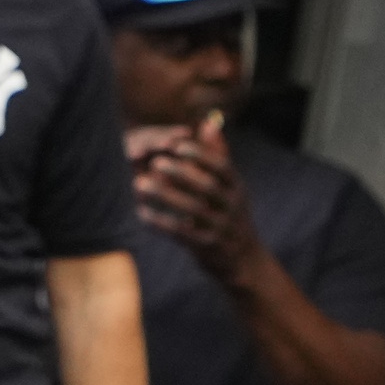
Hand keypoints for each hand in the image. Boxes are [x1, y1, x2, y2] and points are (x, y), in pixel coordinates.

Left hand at [130, 116, 260, 282]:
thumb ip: (218, 156)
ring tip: (140, 184)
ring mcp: (222, 228)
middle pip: (207, 186)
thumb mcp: (231, 187)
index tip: (177, 145)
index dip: (200, 154)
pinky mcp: (208, 247)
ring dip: (165, 196)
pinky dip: (161, 222)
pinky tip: (142, 213)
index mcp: (237, 187)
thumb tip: (208, 123)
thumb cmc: (230, 216)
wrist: (244, 261)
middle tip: (155, 162)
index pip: (222, 166)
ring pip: (193, 209)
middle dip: (181, 172)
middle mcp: (233, 206)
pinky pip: (182, 233)